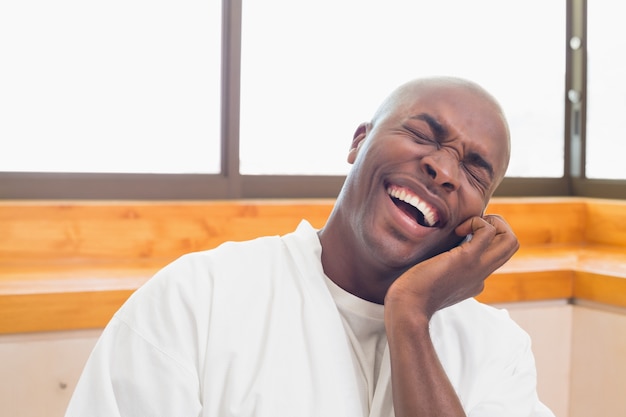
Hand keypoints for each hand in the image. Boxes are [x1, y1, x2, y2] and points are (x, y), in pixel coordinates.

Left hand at [385, 214, 518, 320]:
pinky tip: (457, 230)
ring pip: (511, 240)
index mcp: (474, 280)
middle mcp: (482, 274)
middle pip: (510, 246)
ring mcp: (478, 267)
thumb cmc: (412, 294)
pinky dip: (477, 222)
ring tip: (467, 225)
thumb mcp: (431, 280)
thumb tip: (434, 255)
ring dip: (493, 222)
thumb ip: (439, 270)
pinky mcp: (468, 258)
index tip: (458, 234)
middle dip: (498, 225)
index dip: (479, 237)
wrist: (409, 307)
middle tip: (471, 224)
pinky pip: (489, 231)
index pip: (491, 256)